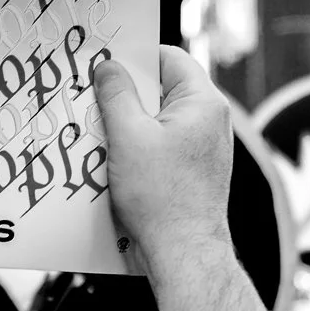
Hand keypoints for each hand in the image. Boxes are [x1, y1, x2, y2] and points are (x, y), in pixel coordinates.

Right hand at [92, 46, 232, 265]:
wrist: (182, 252)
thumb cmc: (162, 198)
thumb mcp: (128, 136)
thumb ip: (116, 94)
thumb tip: (109, 68)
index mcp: (203, 103)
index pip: (170, 58)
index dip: (136, 58)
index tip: (108, 64)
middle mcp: (211, 122)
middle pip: (163, 90)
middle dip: (129, 95)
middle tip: (98, 102)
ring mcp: (205, 148)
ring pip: (161, 120)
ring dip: (131, 125)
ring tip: (106, 137)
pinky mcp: (194, 170)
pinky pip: (163, 145)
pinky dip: (140, 148)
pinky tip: (118, 162)